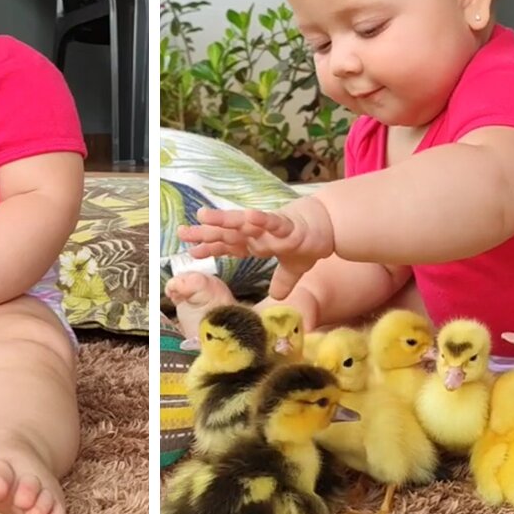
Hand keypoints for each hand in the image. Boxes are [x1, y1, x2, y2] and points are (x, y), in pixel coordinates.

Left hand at [177, 196, 334, 299]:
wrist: (331, 223)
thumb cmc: (309, 241)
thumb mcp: (294, 268)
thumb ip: (283, 281)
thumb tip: (277, 297)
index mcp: (257, 243)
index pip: (229, 246)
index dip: (211, 248)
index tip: (190, 251)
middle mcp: (259, 234)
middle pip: (228, 234)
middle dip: (206, 233)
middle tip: (182, 232)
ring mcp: (271, 228)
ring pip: (244, 224)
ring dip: (224, 221)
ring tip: (204, 216)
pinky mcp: (288, 225)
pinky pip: (272, 222)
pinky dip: (261, 219)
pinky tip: (248, 215)